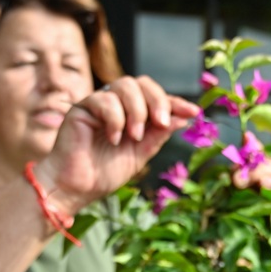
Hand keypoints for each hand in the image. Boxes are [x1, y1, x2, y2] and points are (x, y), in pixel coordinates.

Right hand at [37, 75, 198, 210]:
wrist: (76, 188)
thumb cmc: (103, 173)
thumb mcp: (140, 155)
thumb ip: (158, 136)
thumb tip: (181, 119)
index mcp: (132, 114)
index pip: (155, 98)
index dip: (175, 102)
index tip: (194, 112)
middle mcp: (116, 105)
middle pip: (142, 83)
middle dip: (157, 101)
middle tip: (160, 123)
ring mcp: (98, 104)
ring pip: (124, 86)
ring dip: (136, 111)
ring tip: (133, 137)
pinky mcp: (82, 108)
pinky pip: (105, 100)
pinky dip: (115, 119)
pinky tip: (113, 138)